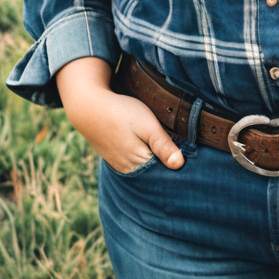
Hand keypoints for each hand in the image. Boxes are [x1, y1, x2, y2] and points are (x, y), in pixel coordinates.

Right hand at [62, 83, 185, 173]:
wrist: (89, 107)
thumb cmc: (121, 112)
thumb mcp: (146, 124)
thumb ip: (162, 144)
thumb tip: (180, 165)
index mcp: (139, 163)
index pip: (164, 172)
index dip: (176, 164)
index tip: (189, 156)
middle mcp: (129, 169)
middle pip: (154, 172)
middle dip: (166, 165)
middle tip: (181, 150)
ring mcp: (120, 165)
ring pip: (144, 168)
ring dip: (155, 162)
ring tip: (167, 149)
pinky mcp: (114, 158)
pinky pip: (133, 163)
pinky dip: (142, 158)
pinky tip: (148, 148)